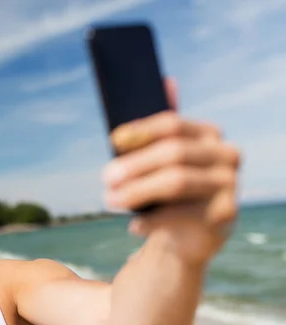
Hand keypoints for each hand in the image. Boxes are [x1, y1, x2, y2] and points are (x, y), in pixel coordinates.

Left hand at [101, 78, 240, 266]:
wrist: (189, 235)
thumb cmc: (167, 191)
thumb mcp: (157, 159)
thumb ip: (157, 127)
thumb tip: (166, 80)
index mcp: (207, 134)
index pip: (172, 124)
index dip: (141, 130)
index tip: (113, 140)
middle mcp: (225, 154)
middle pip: (173, 152)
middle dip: (134, 165)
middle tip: (105, 178)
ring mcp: (228, 184)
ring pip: (176, 181)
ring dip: (136, 191)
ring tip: (110, 200)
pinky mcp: (225, 214)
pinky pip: (181, 215)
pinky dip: (151, 221)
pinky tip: (134, 227)